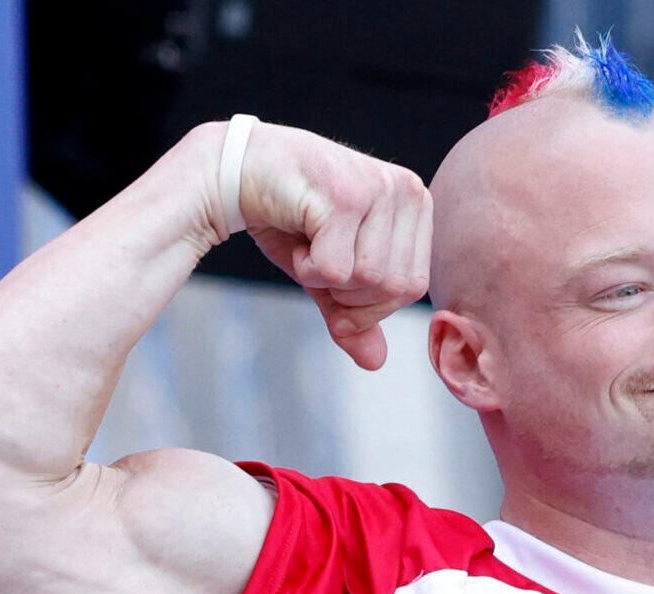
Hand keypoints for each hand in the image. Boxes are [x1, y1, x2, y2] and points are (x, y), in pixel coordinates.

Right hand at [228, 123, 431, 369]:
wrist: (237, 171)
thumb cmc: (288, 217)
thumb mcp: (328, 272)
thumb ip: (354, 314)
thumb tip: (376, 362)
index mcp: (416, 203)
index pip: (414, 288)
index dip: (370, 303)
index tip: (335, 276)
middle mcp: (407, 190)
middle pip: (396, 289)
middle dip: (349, 293)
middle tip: (318, 257)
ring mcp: (378, 190)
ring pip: (370, 280)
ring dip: (325, 278)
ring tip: (309, 241)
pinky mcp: (344, 197)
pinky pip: (336, 271)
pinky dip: (307, 268)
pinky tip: (297, 233)